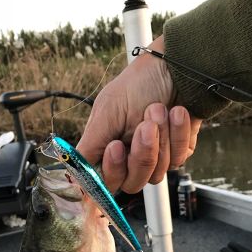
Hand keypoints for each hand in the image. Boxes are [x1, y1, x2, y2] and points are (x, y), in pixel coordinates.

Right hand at [77, 35, 201, 192]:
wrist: (178, 68)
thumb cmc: (139, 83)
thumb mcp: (107, 113)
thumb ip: (88, 147)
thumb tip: (73, 174)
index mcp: (107, 150)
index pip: (105, 182)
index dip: (113, 170)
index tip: (117, 147)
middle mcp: (130, 157)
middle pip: (133, 183)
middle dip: (141, 153)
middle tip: (144, 125)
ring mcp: (155, 157)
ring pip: (157, 174)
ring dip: (161, 138)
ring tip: (159, 109)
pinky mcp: (178, 151)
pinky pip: (178, 159)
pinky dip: (178, 134)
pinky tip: (176, 112)